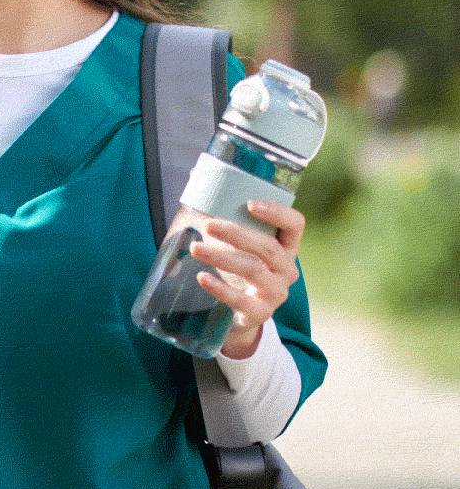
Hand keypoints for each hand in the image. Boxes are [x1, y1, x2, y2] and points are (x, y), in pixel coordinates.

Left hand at [190, 199, 305, 358]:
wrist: (238, 314)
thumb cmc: (238, 270)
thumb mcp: (237, 244)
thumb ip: (223, 213)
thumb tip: (194, 174)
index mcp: (286, 247)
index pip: (295, 225)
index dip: (277, 213)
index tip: (250, 203)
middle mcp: (286, 269)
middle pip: (269, 248)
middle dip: (238, 234)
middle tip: (209, 225)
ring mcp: (276, 292)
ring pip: (253, 270)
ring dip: (222, 257)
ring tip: (196, 248)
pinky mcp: (260, 312)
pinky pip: (241, 300)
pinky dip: (220, 288)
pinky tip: (202, 277)